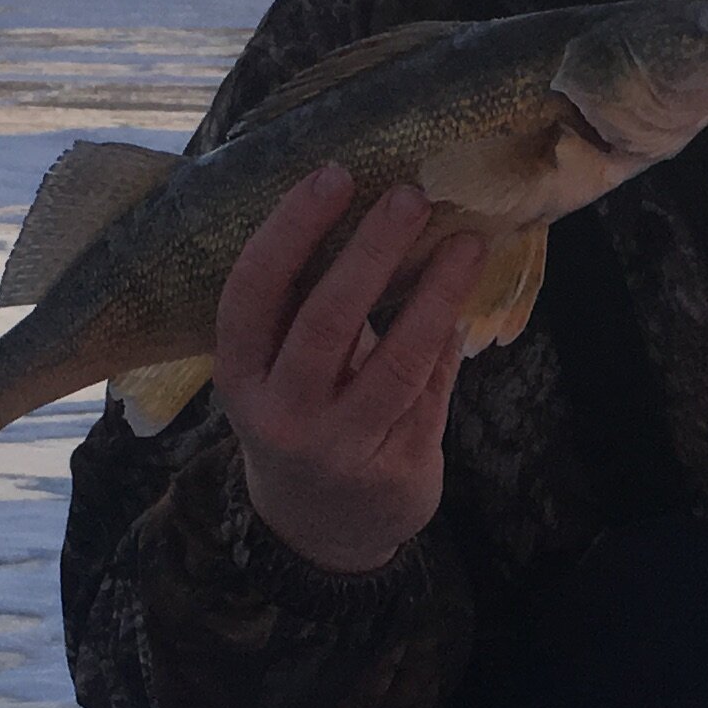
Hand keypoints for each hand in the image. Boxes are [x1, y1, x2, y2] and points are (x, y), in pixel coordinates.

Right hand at [218, 163, 487, 576]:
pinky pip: (430, 392)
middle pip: (327, 322)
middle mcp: (282, 415)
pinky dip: (448, 343)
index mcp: (241, 377)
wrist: (318, 532)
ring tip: (466, 243)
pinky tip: (464, 304)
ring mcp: (340, 449)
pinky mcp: (397, 471)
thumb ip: (309, 307)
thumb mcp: (278, 372)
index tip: (332, 175)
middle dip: (372, 251)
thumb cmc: (300, 417)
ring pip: (395, 361)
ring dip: (435, 295)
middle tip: (410, 196)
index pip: (254, 293)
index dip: (290, 230)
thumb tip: (371, 209)